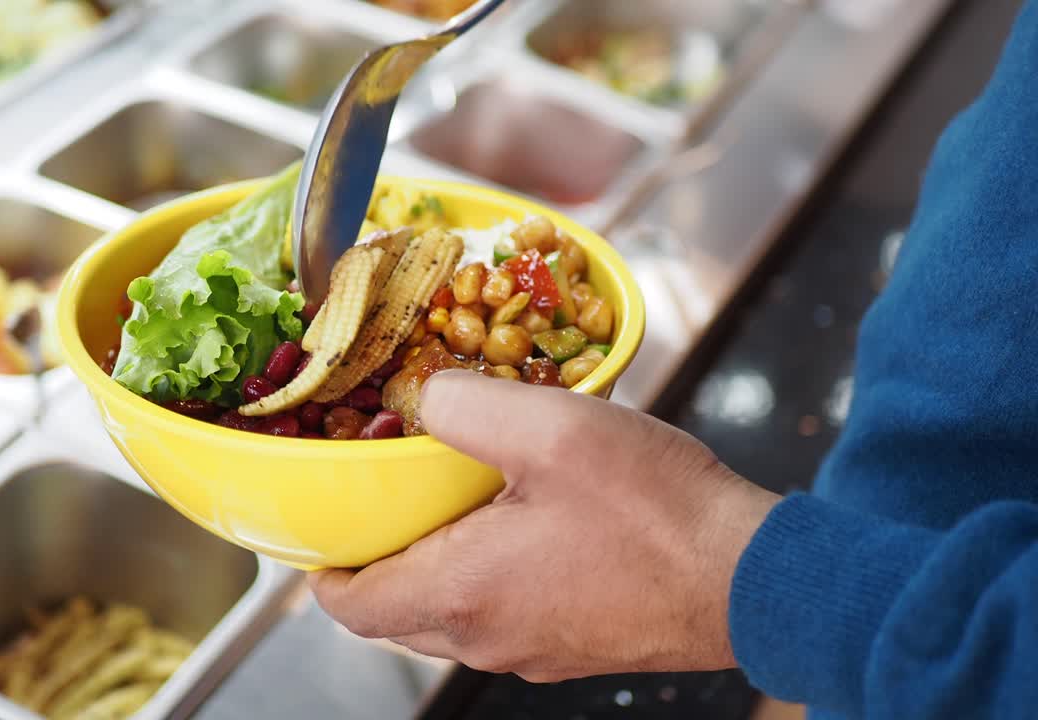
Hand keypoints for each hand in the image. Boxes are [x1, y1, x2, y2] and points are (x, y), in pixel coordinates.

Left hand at [309, 370, 779, 681]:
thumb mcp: (552, 430)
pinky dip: (485, 579)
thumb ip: (468, 407)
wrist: (752, 577)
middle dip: (376, 564)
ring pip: (448, 619)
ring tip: (447, 505)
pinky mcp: (574, 646)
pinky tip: (518, 527)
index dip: (322, 570)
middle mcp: (488, 635)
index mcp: (461, 590)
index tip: (320, 532)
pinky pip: (502, 618)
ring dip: (433, 569)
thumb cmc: (657, 512)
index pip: (351, 606)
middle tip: (382, 505)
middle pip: (395, 616)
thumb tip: (423, 397)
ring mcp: (534, 649)